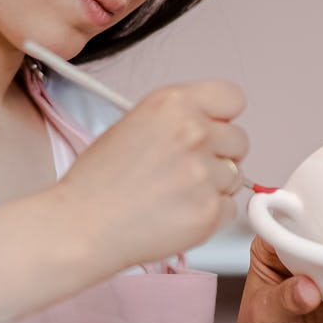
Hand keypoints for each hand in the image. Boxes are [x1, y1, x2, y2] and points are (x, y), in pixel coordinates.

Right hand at [56, 81, 248, 269]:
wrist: (83, 224)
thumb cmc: (97, 181)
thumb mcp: (132, 123)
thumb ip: (176, 118)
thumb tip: (207, 126)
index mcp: (173, 104)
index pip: (232, 98)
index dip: (223, 117)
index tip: (214, 129)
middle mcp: (193, 132)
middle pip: (239, 140)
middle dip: (219, 154)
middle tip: (186, 169)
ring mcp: (204, 173)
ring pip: (235, 177)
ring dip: (213, 186)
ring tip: (174, 194)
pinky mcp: (210, 211)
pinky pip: (229, 209)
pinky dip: (210, 214)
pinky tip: (177, 213)